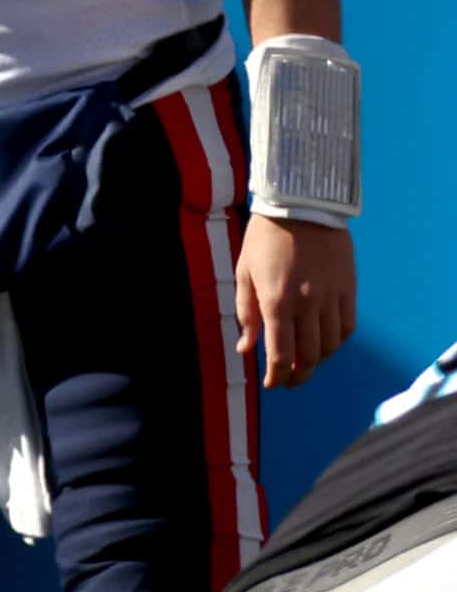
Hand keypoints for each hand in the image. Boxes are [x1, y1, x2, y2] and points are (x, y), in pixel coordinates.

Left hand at [235, 214, 356, 388]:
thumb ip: (246, 313)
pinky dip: (336, 342)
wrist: (301, 207)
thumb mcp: (244, 273)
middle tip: (289, 381)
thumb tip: (246, 348)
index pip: (280, 353)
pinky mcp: (348, 290)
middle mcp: (306, 304)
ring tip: (305, 363)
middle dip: (298, 375)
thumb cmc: (264, 239)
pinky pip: (347, 327)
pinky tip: (325, 344)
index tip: (272, 384)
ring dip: (317, 361)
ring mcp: (330, 298)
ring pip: (329, 345)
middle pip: (308, 356)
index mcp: (275, 301)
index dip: (277, 375)